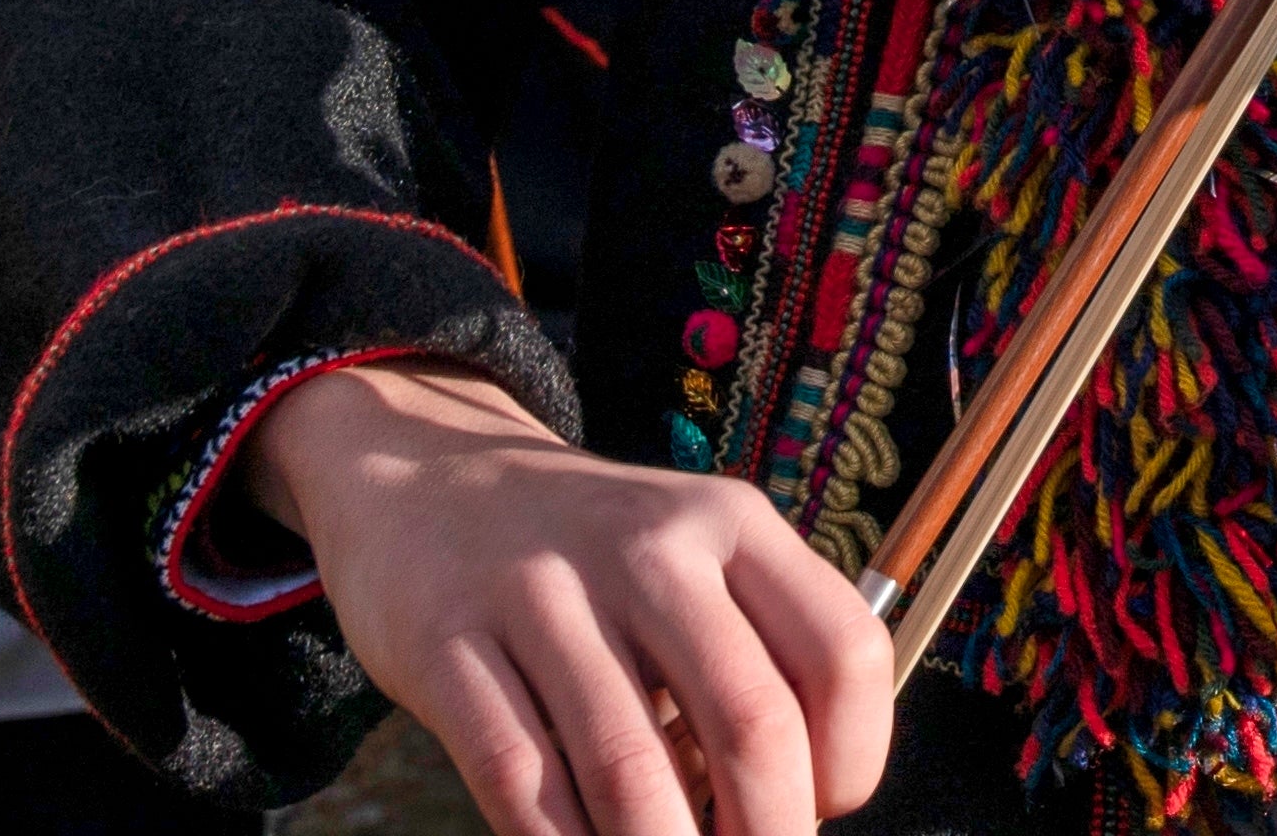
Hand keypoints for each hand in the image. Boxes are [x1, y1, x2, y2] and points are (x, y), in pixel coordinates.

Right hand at [244, 359, 891, 835]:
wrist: (423, 476)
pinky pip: (520, 777)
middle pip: (751, 721)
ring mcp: (542, 591)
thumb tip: (799, 803)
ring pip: (631, 770)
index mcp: (731, 522)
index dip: (853, 758)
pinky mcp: (447, 641)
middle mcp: (648, 546)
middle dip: (767, 832)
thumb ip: (750, 653)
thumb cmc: (587, 556)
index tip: (824, 808)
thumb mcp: (690, 557)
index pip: (842, 649)